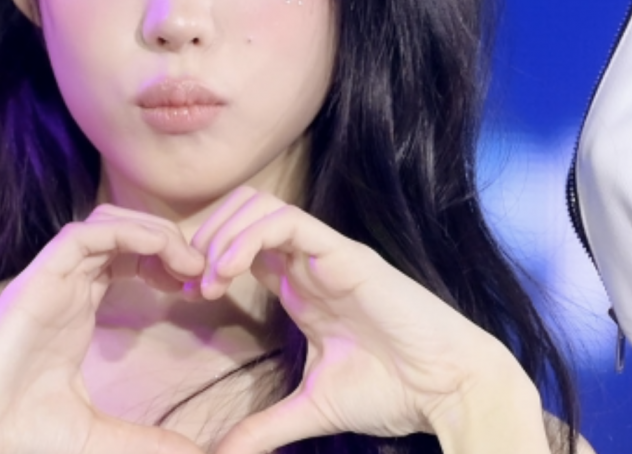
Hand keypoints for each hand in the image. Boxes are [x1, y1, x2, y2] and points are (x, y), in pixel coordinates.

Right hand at [0, 206, 207, 453]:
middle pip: (123, 233)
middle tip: (200, 271)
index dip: (165, 262)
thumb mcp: (100, 436)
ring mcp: (52, 278)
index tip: (196, 289)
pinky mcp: (39, 278)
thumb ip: (148, 441)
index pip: (125, 259)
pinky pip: (86, 234)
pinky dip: (127, 233)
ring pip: (108, 222)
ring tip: (187, 263)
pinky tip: (160, 254)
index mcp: (77, 308)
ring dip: (152, 231)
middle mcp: (66, 286)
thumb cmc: (19, 435)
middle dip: (166, 241)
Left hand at [191, 187, 547, 453]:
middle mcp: (307, 260)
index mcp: (299, 285)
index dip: (205, 259)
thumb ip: (267, 426)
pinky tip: (228, 271)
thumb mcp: (314, 407)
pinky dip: (248, 237)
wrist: (448, 390)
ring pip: (259, 205)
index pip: (240, 243)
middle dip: (206, 235)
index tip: (183, 294)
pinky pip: (287, 221)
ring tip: (208, 279)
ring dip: (223, 233)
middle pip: (242, 210)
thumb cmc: (394, 391)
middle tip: (190, 280)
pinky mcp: (343, 253)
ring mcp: (324, 252)